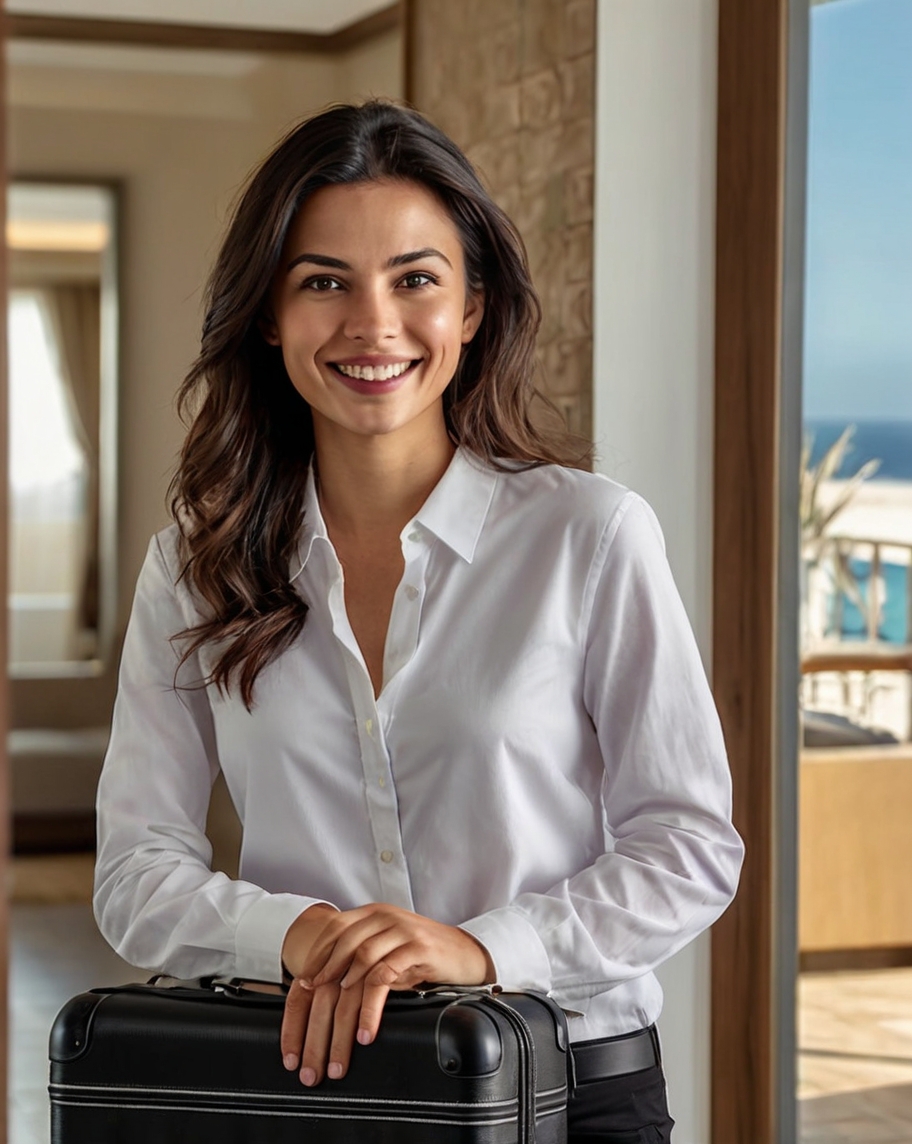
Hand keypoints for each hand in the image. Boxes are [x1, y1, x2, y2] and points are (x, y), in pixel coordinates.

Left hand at [280, 903, 494, 1085]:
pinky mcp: (416, 946)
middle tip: (308, 1059)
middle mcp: (375, 919)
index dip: (299, 999)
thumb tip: (313, 1005)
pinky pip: (384, 977)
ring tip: (336, 1052)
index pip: (317, 955)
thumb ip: (353, 967)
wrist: (465, 952)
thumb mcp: (382, 957)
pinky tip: (365, 1032)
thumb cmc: (420, 958)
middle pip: (331, 967)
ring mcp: (396, 930)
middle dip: (315, 1019)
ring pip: (354, 973)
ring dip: (341, 1018)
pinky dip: (370, 1008)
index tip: (291, 1040)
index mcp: (361, 919)